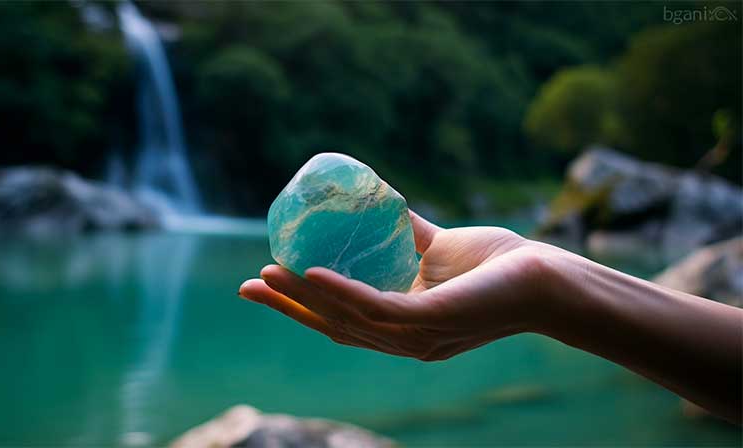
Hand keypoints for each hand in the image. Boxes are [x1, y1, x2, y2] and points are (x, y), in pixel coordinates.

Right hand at [239, 211, 558, 360]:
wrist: (546, 275)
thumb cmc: (497, 264)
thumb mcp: (437, 247)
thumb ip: (405, 234)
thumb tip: (374, 201)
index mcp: (401, 325)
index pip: (340, 320)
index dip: (298, 306)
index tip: (264, 283)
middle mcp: (403, 340)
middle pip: (332, 326)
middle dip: (287, 308)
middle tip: (247, 286)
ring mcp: (416, 335)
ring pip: (346, 319)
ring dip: (302, 298)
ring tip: (269, 273)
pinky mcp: (431, 321)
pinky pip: (376, 308)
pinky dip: (340, 292)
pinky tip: (312, 273)